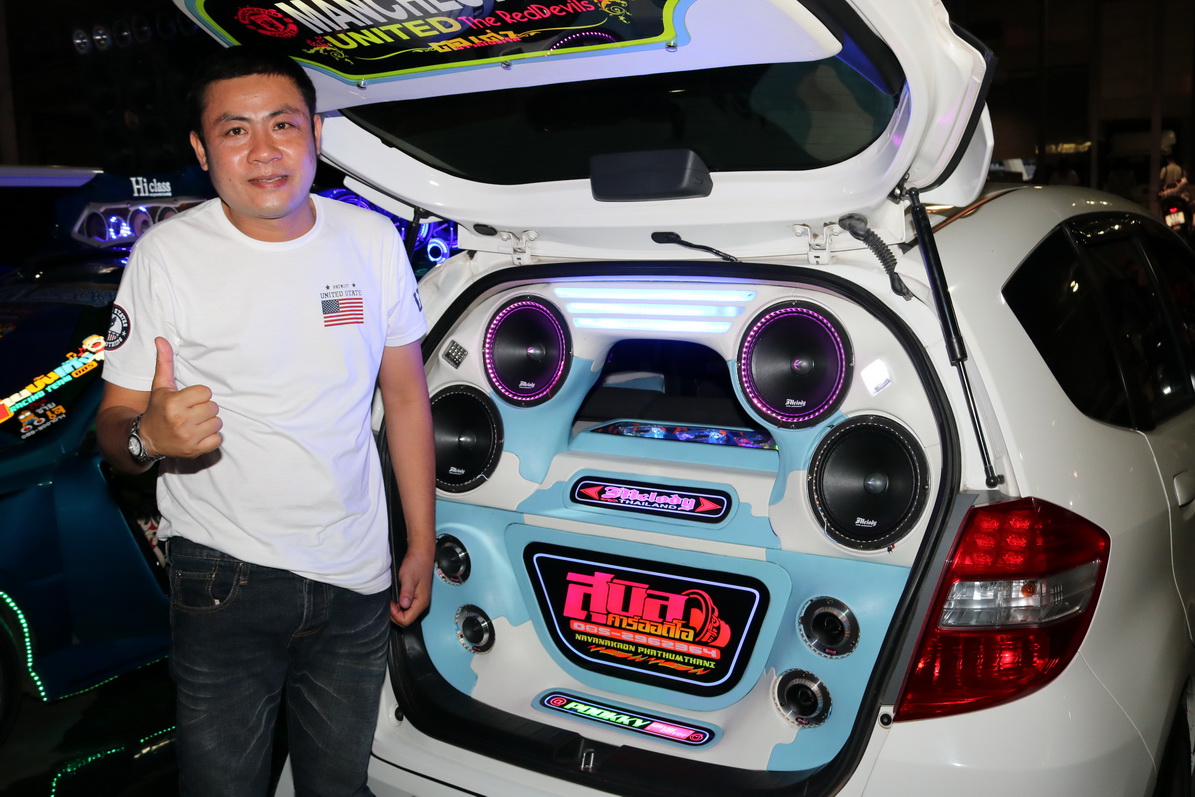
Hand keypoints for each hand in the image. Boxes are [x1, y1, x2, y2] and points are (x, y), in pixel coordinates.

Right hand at [139, 337, 222, 458]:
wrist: (147, 440)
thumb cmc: (157, 409)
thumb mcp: (160, 386)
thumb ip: (164, 362)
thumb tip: (161, 339)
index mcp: (173, 403)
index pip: (206, 392)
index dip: (198, 395)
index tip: (188, 400)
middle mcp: (181, 421)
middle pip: (213, 407)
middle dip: (204, 408)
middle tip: (191, 412)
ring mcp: (188, 438)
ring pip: (217, 423)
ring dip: (209, 422)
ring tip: (194, 423)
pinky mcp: (195, 450)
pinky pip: (218, 439)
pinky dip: (211, 438)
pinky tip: (198, 434)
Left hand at [390, 542, 433, 626]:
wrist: (421, 554)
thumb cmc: (416, 564)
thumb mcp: (408, 578)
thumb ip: (406, 592)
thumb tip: (403, 605)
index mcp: (421, 602)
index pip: (407, 620)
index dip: (396, 615)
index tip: (390, 603)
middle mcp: (422, 604)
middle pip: (406, 619)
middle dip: (395, 614)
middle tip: (389, 602)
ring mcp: (420, 600)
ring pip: (406, 614)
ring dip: (397, 610)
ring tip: (392, 599)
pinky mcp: (416, 596)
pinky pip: (407, 607)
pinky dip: (399, 606)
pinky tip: (396, 597)